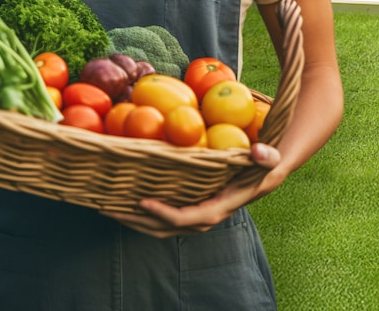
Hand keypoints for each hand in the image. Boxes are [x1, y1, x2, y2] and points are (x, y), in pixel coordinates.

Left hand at [100, 140, 283, 237]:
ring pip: (159, 228)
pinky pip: (162, 219)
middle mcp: (205, 218)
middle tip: (110, 207)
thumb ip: (266, 155)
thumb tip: (258, 151)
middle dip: (136, 221)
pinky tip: (126, 201)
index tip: (142, 201)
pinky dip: (142, 214)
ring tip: (109, 207)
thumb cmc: (264, 165)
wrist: (266, 175)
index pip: (187, 218)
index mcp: (219, 207)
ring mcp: (195, 217)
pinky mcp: (190, 210)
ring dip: (133, 221)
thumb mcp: (269, 159)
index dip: (163, 213)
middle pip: (165, 228)